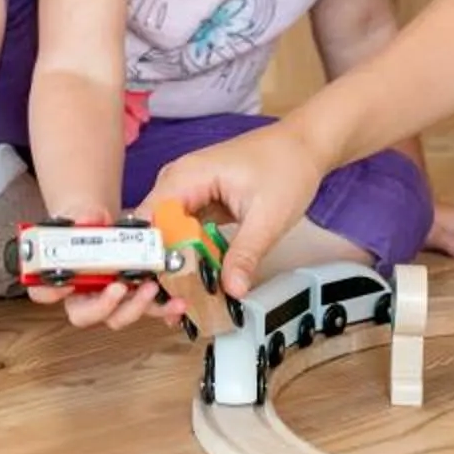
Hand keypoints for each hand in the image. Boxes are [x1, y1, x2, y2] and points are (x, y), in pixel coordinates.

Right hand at [24, 215, 191, 332]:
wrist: (102, 228)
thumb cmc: (85, 227)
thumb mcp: (83, 216)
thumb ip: (85, 216)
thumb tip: (89, 218)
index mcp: (59, 277)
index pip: (43, 292)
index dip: (51, 293)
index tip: (66, 284)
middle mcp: (82, 296)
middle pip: (85, 314)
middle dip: (103, 305)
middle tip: (118, 288)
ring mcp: (109, 300)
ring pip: (117, 316)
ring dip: (135, 306)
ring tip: (150, 288)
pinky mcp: (132, 298)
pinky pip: (146, 309)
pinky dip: (162, 307)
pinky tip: (177, 303)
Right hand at [142, 128, 326, 298]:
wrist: (304, 145)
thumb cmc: (287, 166)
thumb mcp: (269, 216)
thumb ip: (246, 254)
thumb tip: (231, 289)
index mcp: (186, 176)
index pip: (149, 223)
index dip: (149, 260)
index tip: (162, 293)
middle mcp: (177, 182)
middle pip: (153, 234)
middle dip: (161, 272)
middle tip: (175, 308)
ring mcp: (187, 192)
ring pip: (167, 238)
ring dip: (175, 269)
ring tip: (185, 303)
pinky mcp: (199, 203)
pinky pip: (184, 236)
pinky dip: (191, 259)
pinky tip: (200, 282)